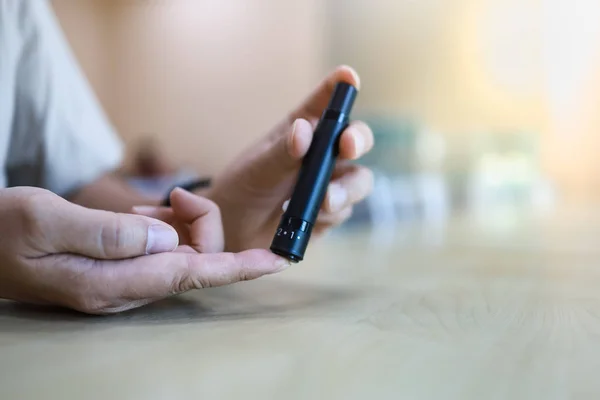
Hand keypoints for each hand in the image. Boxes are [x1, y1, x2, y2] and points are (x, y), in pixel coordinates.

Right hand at [0, 187, 289, 313]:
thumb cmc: (0, 231)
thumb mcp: (45, 221)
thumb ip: (109, 233)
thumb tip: (167, 240)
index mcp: (110, 284)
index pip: (192, 275)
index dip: (239, 267)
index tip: (277, 261)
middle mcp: (124, 290)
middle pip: (192, 259)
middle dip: (199, 223)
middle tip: (171, 196)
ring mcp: (122, 282)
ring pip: (180, 252)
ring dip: (178, 223)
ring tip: (146, 205)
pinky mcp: (119, 269)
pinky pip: (160, 249)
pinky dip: (161, 226)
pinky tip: (139, 214)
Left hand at [207, 65, 374, 250]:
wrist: (235, 232)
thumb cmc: (244, 188)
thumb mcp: (258, 168)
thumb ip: (282, 151)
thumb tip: (304, 130)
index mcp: (303, 130)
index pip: (325, 102)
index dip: (340, 87)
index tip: (349, 77)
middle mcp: (322, 153)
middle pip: (356, 139)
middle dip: (357, 140)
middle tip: (347, 146)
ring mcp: (330, 183)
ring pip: (358, 180)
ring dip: (346, 189)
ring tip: (325, 202)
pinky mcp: (332, 213)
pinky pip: (345, 211)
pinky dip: (330, 215)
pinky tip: (310, 218)